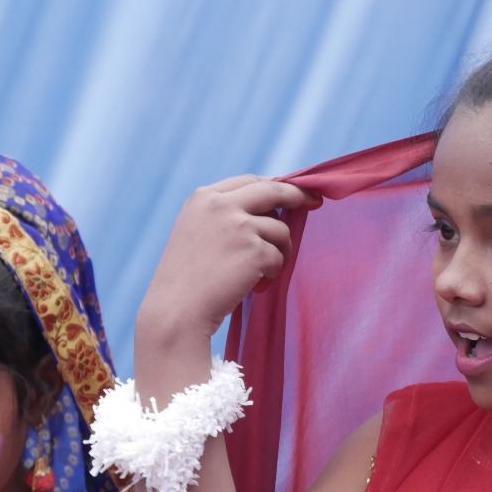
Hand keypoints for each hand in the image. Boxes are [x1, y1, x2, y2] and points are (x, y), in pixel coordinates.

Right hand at [140, 176, 319, 340]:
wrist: (177, 310)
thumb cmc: (187, 280)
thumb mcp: (196, 232)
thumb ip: (224, 216)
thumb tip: (270, 212)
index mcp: (203, 197)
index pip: (248, 181)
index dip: (273, 186)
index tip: (290, 191)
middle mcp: (221, 204)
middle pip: (273, 190)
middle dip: (298, 195)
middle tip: (314, 201)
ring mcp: (239, 225)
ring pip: (281, 230)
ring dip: (279, 252)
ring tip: (260, 274)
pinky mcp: (255, 249)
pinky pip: (279, 257)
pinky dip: (272, 273)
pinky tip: (254, 285)